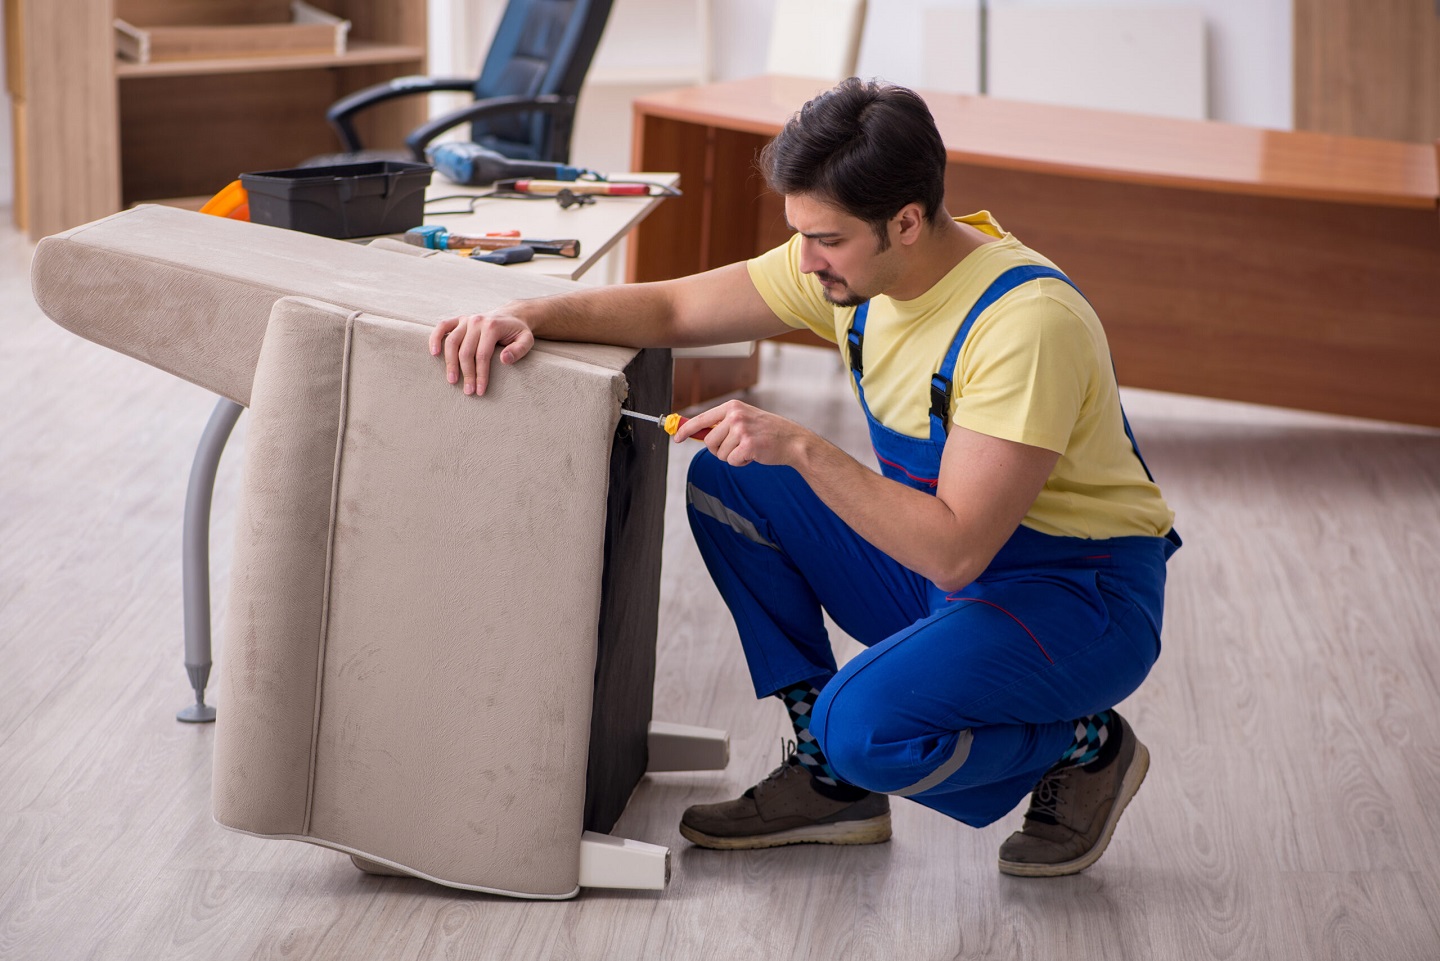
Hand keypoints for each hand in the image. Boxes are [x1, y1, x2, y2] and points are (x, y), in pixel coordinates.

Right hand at [429, 304, 536, 395]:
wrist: (511, 316)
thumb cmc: (518, 332)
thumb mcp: (527, 340)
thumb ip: (519, 350)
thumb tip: (504, 360)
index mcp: (492, 326)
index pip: (482, 355)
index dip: (481, 375)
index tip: (480, 391)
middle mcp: (476, 321)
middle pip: (466, 352)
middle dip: (467, 374)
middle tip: (468, 391)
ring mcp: (466, 319)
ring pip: (451, 342)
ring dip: (450, 363)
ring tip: (452, 381)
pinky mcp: (458, 319)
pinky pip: (442, 327)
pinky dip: (435, 338)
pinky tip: (434, 353)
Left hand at [674, 399, 810, 467]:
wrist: (793, 441)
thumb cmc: (768, 432)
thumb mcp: (745, 420)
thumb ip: (724, 425)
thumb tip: (699, 435)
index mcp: (732, 407)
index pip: (702, 418)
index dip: (686, 430)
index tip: (676, 438)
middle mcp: (735, 416)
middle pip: (709, 442)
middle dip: (719, 450)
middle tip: (736, 448)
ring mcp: (741, 430)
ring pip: (720, 454)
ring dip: (732, 457)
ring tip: (749, 449)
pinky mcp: (747, 445)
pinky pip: (731, 461)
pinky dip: (741, 463)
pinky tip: (753, 455)